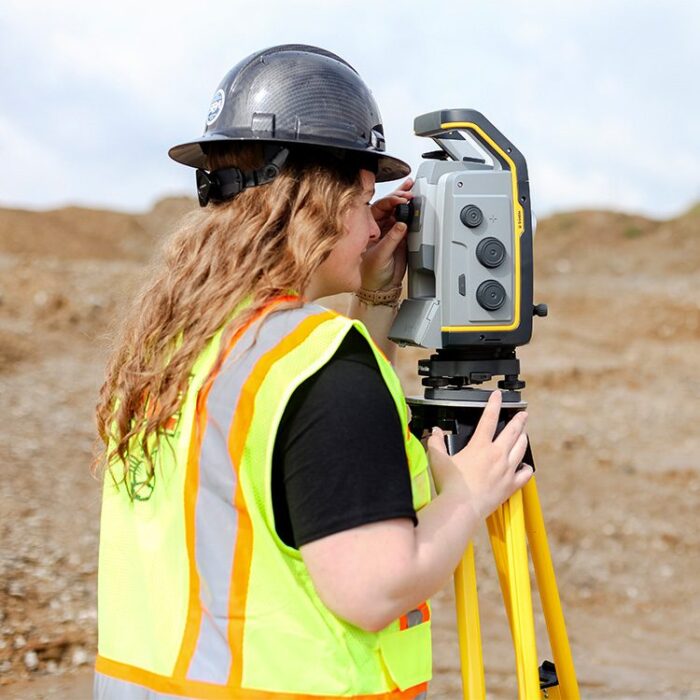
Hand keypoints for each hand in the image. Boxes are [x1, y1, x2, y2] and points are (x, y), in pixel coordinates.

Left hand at [360, 179, 413, 290]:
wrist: (382, 287)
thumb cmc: (371, 273)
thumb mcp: (379, 255)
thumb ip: (391, 239)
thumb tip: (401, 225)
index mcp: (367, 227)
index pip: (379, 208)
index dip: (390, 201)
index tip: (400, 200)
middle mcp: (378, 226)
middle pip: (389, 206)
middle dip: (398, 196)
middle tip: (409, 191)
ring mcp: (390, 231)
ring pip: (398, 211)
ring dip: (405, 201)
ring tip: (412, 191)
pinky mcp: (401, 237)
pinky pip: (407, 222)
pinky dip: (412, 214)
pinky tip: (416, 206)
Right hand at [426, 391, 532, 519]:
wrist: (462, 507)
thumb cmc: (450, 485)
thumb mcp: (438, 459)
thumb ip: (436, 443)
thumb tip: (435, 432)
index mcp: (480, 446)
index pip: (489, 418)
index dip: (494, 404)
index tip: (498, 395)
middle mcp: (497, 455)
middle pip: (512, 432)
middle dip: (518, 420)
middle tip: (523, 414)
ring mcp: (506, 470)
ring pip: (521, 449)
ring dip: (523, 439)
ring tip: (524, 434)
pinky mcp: (510, 486)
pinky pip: (525, 474)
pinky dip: (527, 469)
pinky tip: (526, 466)